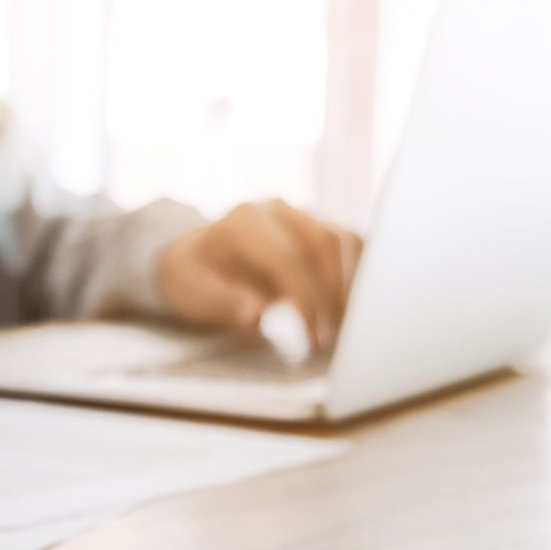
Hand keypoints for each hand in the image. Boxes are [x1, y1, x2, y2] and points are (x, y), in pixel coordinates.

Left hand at [156, 200, 363, 350]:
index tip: (311, 336)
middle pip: (322, 244)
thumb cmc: (194, 278)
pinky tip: (351, 312)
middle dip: (332, 295)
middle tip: (331, 340)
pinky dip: (358, 277)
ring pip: (344, 242)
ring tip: (343, 330)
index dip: (304, 298)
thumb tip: (256, 315)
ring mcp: (302, 214)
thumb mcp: (191, 293)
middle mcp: (276, 210)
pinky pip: (352, 246)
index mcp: (242, 222)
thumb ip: (221, 302)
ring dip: (350, 287)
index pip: (285, 257)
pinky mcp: (320, 226)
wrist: (198, 257)